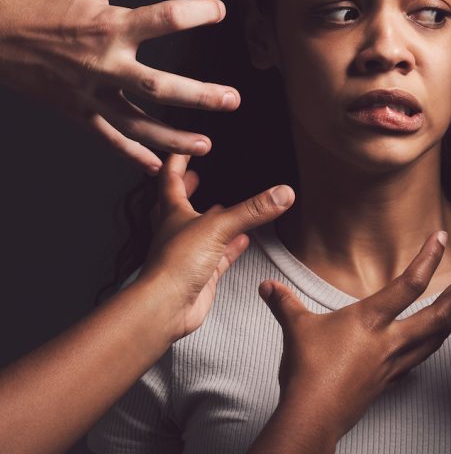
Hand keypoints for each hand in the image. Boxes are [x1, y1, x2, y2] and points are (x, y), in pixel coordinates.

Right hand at [0, 0, 240, 172]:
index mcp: (110, 26)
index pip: (165, 18)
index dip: (198, 12)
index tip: (221, 10)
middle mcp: (103, 65)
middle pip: (158, 86)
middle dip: (199, 95)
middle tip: (232, 100)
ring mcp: (89, 94)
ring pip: (137, 124)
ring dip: (173, 137)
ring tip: (205, 145)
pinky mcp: (76, 111)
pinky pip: (108, 139)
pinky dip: (132, 155)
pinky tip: (156, 167)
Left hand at [141, 153, 294, 340]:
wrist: (165, 308)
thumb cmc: (175, 265)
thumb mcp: (219, 227)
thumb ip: (253, 210)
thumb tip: (282, 193)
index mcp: (173, 213)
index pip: (171, 178)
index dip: (179, 160)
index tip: (187, 146)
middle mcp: (178, 231)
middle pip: (180, 204)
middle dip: (188, 188)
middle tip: (198, 175)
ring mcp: (189, 254)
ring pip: (202, 230)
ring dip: (212, 218)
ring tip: (225, 205)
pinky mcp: (201, 275)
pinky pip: (219, 256)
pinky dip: (232, 247)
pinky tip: (244, 241)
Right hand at [259, 232, 450, 439]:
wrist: (313, 416)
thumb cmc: (307, 370)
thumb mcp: (296, 328)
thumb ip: (285, 302)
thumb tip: (267, 286)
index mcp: (370, 319)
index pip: (408, 284)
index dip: (427, 258)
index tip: (440, 238)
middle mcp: (389, 339)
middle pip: (438, 313)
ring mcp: (393, 362)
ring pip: (435, 338)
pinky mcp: (389, 381)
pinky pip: (419, 359)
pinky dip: (432, 345)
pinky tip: (433, 343)